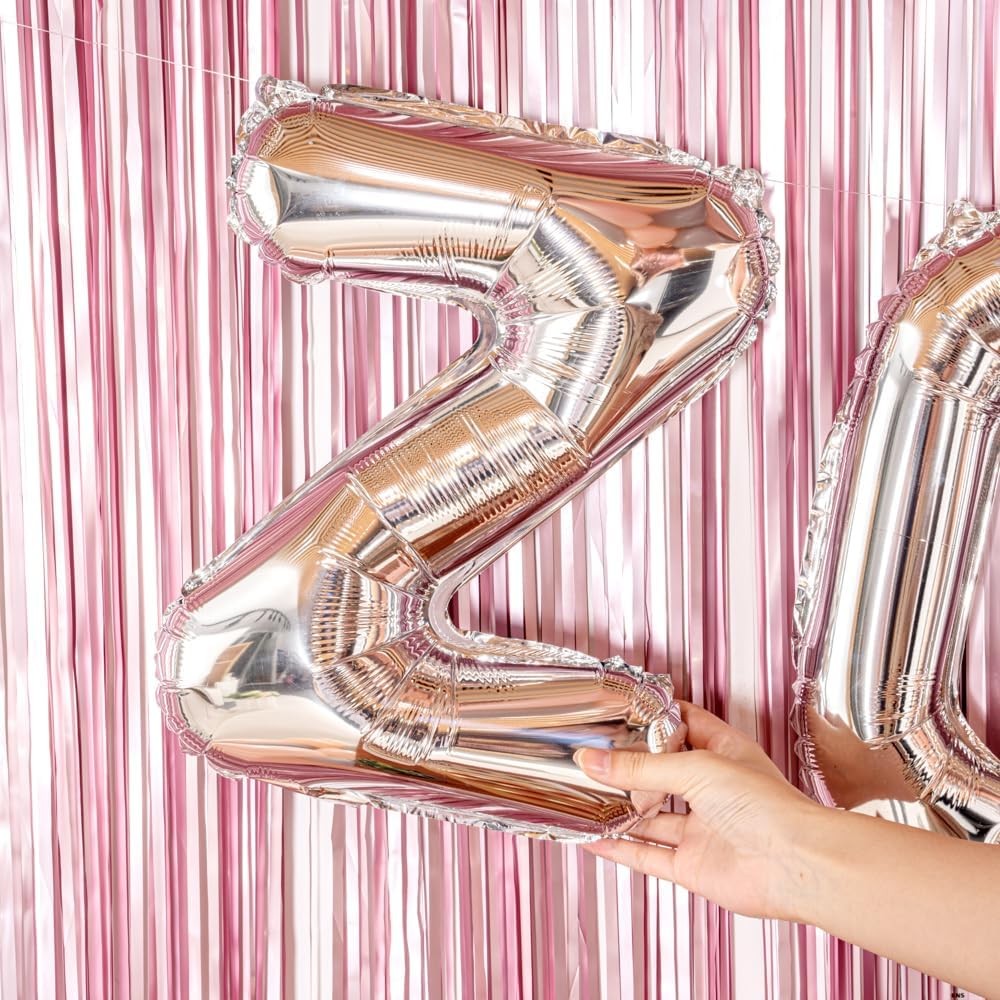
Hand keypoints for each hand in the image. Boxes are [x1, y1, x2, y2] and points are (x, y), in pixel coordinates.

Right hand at [575, 701, 822, 920]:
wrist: (796, 866)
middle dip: (628, 767)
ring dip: (620, 809)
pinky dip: (621, 849)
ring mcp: (702, 829)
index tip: (618, 710)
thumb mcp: (696, 769)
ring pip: (651, 816)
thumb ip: (641, 768)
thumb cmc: (768, 807)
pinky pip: (649, 855)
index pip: (683, 725)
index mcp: (722, 753)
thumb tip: (595, 762)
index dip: (652, 717)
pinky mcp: (693, 865)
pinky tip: (596, 839)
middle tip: (592, 756)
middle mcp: (712, 790)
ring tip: (584, 795)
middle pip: (661, 774)